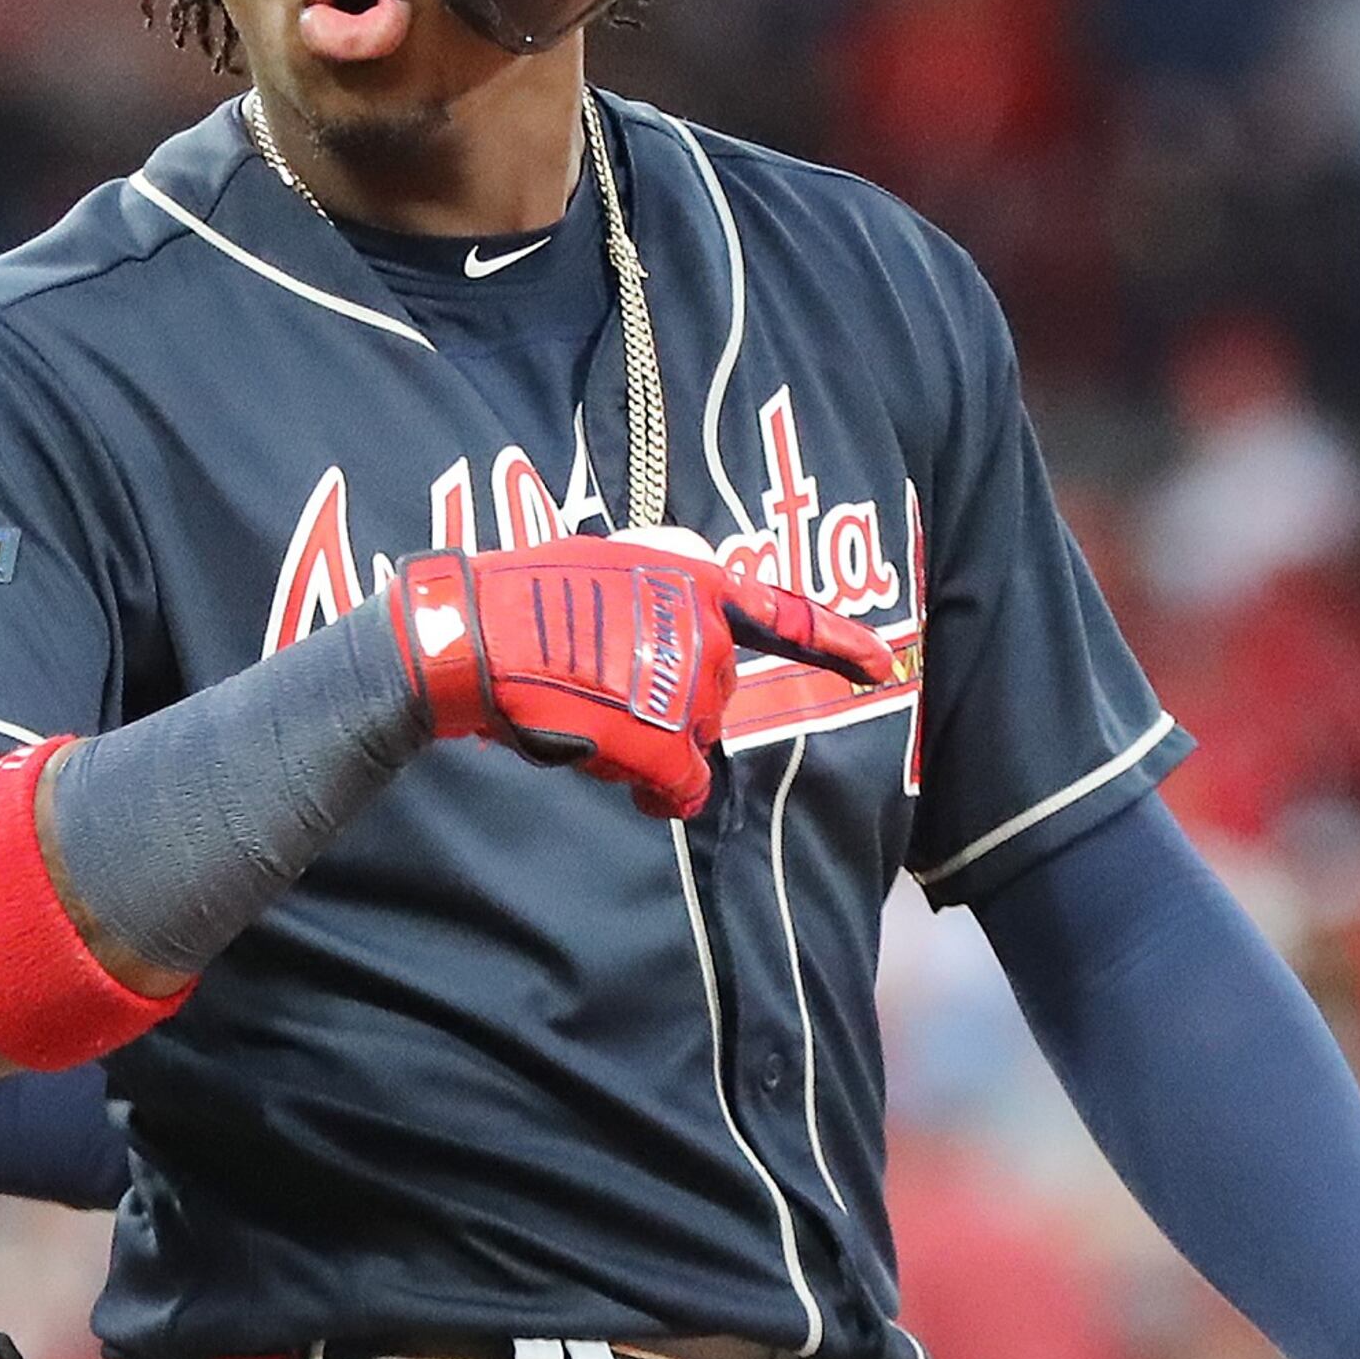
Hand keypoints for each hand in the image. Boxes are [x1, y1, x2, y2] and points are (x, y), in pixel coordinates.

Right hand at [384, 535, 898, 815]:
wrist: (474, 637)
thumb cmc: (518, 602)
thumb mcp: (602, 566)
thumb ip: (655, 599)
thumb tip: (676, 647)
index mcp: (688, 578)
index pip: (780, 611)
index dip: (838, 640)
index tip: (885, 664)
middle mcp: (699, 629)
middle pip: (716, 697)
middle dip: (672, 711)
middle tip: (602, 701)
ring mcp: (683, 685)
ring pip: (694, 743)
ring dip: (648, 749)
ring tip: (585, 723)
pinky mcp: (660, 739)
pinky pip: (679, 786)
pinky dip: (655, 792)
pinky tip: (616, 777)